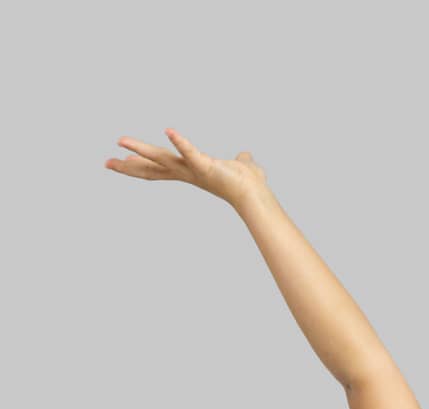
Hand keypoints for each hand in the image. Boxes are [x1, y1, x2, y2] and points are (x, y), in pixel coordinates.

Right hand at [104, 129, 269, 209]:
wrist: (258, 194)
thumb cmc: (249, 183)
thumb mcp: (241, 166)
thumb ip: (241, 159)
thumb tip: (245, 156)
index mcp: (190, 171)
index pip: (159, 168)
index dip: (140, 166)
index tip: (121, 163)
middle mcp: (187, 173)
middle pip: (153, 168)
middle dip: (129, 166)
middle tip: (106, 163)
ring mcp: (194, 170)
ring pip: (163, 159)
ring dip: (142, 150)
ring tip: (121, 141)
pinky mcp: (206, 166)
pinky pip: (191, 153)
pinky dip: (182, 143)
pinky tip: (170, 130)